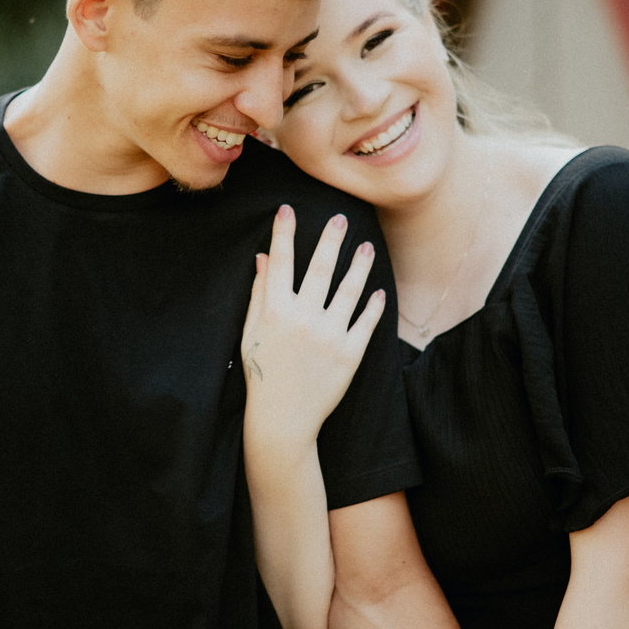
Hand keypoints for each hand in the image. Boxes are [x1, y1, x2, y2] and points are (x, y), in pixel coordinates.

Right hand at [241, 205, 384, 450]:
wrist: (283, 419)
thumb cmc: (263, 374)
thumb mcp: (251, 334)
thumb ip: (259, 294)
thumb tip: (264, 258)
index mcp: (274, 311)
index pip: (281, 262)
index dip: (284, 233)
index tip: (288, 210)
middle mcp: (303, 319)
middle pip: (320, 269)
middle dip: (331, 240)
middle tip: (342, 218)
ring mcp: (329, 336)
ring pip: (349, 290)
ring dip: (359, 266)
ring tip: (367, 248)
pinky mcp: (349, 355)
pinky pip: (365, 322)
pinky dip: (373, 305)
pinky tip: (378, 291)